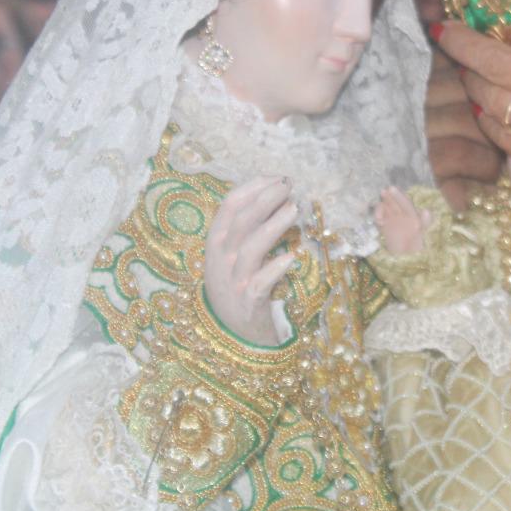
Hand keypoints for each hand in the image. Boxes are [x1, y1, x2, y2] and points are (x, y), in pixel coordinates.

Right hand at [202, 176, 298, 346]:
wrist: (234, 332)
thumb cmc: (237, 284)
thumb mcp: (233, 254)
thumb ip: (248, 228)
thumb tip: (275, 197)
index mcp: (215, 243)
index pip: (229, 207)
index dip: (253, 188)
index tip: (276, 178)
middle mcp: (220, 259)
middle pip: (241, 222)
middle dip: (265, 199)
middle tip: (289, 187)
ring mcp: (233, 281)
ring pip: (251, 248)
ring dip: (273, 226)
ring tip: (295, 210)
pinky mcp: (248, 302)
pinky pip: (260, 283)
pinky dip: (275, 269)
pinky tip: (292, 258)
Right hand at [375, 186, 431, 254]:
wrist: (407, 263)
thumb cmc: (418, 250)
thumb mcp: (424, 236)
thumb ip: (425, 223)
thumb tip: (426, 211)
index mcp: (414, 217)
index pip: (406, 204)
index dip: (399, 196)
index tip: (391, 189)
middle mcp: (404, 217)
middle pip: (395, 203)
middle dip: (390, 197)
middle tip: (383, 192)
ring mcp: (394, 221)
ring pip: (387, 209)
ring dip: (382, 207)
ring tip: (380, 215)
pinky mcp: (385, 228)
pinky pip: (381, 217)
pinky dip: (378, 216)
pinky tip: (379, 221)